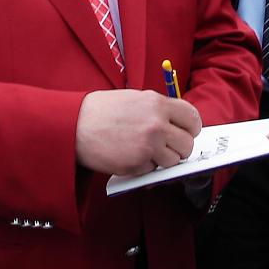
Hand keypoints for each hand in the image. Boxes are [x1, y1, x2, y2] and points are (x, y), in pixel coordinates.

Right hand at [75, 89, 202, 175]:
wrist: (75, 125)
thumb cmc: (102, 110)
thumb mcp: (135, 99)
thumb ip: (159, 109)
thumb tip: (179, 125)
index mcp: (157, 103)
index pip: (193, 118)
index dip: (191, 128)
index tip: (185, 132)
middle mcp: (156, 124)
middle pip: (187, 144)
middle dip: (179, 148)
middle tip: (166, 146)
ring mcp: (147, 146)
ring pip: (173, 161)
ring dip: (163, 160)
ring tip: (146, 151)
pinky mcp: (137, 165)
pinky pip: (152, 170)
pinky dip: (144, 167)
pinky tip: (130, 155)